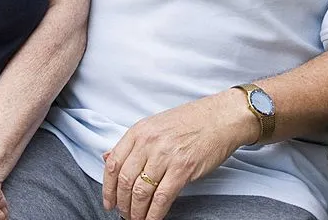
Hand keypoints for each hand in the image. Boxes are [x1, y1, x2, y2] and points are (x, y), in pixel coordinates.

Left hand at [102, 90, 255, 219]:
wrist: (220, 118)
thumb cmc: (190, 121)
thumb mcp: (154, 125)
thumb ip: (131, 143)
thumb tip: (108, 157)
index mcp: (139, 131)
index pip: (113, 164)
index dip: (108, 187)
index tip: (108, 201)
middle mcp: (148, 143)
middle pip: (125, 180)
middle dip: (122, 203)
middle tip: (124, 214)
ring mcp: (165, 156)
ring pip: (141, 192)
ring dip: (136, 211)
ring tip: (136, 219)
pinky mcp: (182, 169)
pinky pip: (162, 198)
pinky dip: (154, 214)